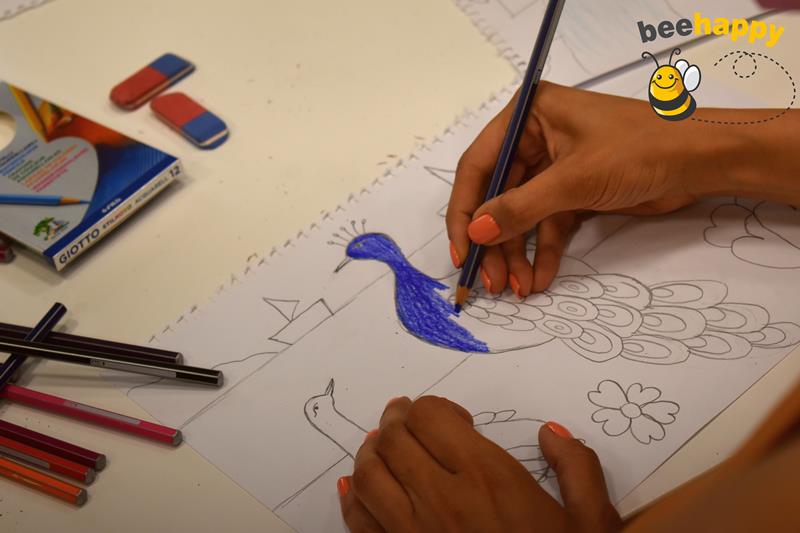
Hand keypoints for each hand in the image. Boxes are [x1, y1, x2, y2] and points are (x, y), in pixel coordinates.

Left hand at [338, 396, 620, 532]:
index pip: (429, 417)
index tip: (454, 420)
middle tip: (405, 417)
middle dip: (395, 419)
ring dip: (370, 451)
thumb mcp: (591, 522)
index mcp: (488, 479)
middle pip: (392, 439)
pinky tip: (356, 488)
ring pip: (367, 474)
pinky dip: (352, 498)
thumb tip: (552, 433)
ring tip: (383, 445)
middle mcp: (442, 500)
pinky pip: (358, 522)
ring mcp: (412, 532)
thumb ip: (577, 468)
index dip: (433, 408)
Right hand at [447, 82, 712, 295]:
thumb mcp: (573, 180)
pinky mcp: (574, 191)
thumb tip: (475, 232)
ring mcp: (555, 167)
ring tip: (516, 288)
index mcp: (527, 116)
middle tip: (489, 281)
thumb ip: (519, 208)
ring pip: (522, 216)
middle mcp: (535, 138)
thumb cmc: (639, 150)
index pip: (478, 166)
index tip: (461, 249)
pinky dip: (542, 252)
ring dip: (517, 254)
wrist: (702, 160)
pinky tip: (539, 278)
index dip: (465, 210)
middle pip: (498, 197)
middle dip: (495, 242)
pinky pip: (547, 225)